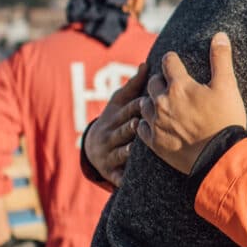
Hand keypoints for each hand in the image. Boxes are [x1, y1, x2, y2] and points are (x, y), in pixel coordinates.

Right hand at [85, 62, 147, 186]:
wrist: (92, 147)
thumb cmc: (115, 119)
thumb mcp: (119, 102)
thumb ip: (134, 85)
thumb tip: (147, 64)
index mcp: (116, 117)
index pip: (129, 110)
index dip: (139, 106)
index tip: (153, 100)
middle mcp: (111, 134)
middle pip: (124, 130)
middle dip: (133, 127)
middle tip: (144, 124)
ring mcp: (109, 153)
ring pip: (120, 152)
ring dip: (128, 151)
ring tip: (137, 150)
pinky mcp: (110, 171)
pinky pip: (117, 176)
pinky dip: (122, 179)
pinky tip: (129, 182)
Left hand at [138, 32, 246, 174]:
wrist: (219, 157)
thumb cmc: (225, 121)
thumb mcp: (227, 86)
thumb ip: (221, 59)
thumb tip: (220, 35)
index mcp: (179, 86)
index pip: (169, 62)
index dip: (173, 60)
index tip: (176, 62)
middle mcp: (162, 102)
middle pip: (153, 82)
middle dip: (161, 80)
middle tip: (171, 85)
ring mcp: (156, 122)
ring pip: (144, 104)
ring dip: (151, 101)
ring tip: (162, 104)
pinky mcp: (154, 142)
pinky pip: (141, 128)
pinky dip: (146, 123)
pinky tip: (154, 123)